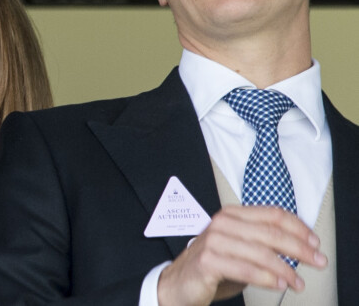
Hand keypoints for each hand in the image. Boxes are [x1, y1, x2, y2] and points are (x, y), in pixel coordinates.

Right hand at [157, 204, 326, 305]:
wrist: (179, 283)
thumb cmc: (212, 265)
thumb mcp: (239, 249)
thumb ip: (261, 244)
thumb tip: (298, 247)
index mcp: (232, 214)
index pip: (272, 214)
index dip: (297, 227)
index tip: (315, 243)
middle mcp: (223, 223)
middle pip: (270, 231)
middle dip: (300, 248)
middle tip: (318, 261)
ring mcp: (214, 240)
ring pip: (261, 251)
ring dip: (286, 269)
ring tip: (298, 282)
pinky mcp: (208, 261)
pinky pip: (245, 269)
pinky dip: (267, 278)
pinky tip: (279, 284)